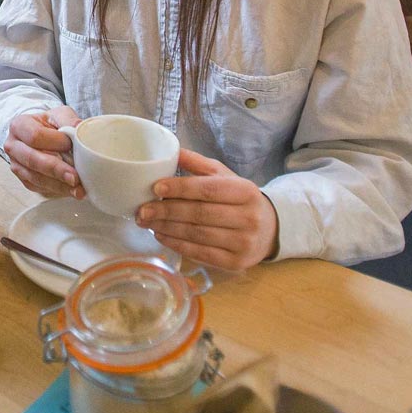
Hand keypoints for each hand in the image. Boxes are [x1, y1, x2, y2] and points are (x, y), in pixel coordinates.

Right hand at [3, 105, 84, 198]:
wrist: (43, 135)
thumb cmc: (51, 124)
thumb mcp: (60, 115)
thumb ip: (69, 120)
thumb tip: (79, 130)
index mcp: (18, 125)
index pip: (35, 136)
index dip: (55, 142)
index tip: (71, 145)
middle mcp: (13, 146)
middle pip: (33, 160)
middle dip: (56, 170)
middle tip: (75, 177)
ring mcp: (16, 165)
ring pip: (36, 178)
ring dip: (59, 185)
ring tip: (78, 188)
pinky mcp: (25, 180)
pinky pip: (40, 188)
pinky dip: (57, 190)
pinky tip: (71, 190)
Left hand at [136, 149, 278, 271]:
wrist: (270, 229)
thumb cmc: (240, 199)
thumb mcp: (225, 177)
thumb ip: (198, 164)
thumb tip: (170, 149)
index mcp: (245, 191)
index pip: (208, 189)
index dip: (180, 188)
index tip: (155, 187)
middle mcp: (248, 217)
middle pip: (199, 214)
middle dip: (166, 211)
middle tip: (142, 210)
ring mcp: (243, 242)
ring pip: (197, 234)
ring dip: (167, 228)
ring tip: (146, 222)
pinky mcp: (236, 263)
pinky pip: (200, 253)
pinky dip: (177, 244)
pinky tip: (161, 235)